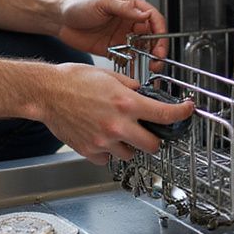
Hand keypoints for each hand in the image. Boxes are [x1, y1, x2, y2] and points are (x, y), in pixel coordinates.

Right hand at [39, 63, 192, 164]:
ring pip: (130, 154)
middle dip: (153, 138)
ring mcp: (104, 141)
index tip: (187, 112)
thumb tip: (142, 94)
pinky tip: (100, 136)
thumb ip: (129, 87)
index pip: (165, 114)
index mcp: (126, 103)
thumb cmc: (73, 80)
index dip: (182, 114)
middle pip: (153, 145)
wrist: (46, 92)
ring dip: (129, 145)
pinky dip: (107, 150)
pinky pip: (107, 158)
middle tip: (146, 130)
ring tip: (116, 131)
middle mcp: (118, 124)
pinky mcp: (89, 151)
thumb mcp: (108, 75)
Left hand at [57, 0, 168, 59]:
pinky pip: (129, 59)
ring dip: (149, 58)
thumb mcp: (102, 3)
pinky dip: (134, 65)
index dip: (159, 31)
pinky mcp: (114, 50)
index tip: (160, 44)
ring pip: (143, 49)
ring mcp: (122, 37)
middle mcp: (128, 22)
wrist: (60, 20)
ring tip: (151, 67)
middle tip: (157, 60)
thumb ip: (124, 8)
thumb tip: (144, 13)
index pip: (153, 18)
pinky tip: (135, 70)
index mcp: (130, 7)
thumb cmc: (79, 5)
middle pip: (152, 36)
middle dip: (158, 48)